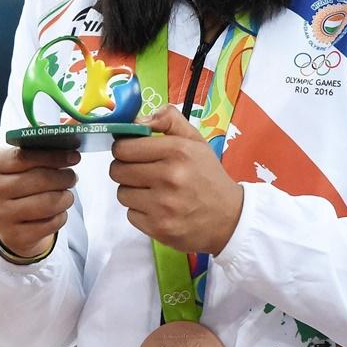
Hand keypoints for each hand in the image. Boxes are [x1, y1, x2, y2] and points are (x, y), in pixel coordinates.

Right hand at [0, 146, 79, 257]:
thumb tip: (68, 124)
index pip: (25, 156)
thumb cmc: (21, 179)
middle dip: (64, 176)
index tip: (75, 155)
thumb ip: (41, 139)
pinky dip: (61, 216)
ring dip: (66, 197)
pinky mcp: (13, 236)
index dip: (54, 155)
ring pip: (48, 202)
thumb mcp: (23, 156)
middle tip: (73, 176)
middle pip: (40, 179)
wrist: (8, 219)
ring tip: (67, 193)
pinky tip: (57, 211)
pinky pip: (51, 223)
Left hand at [109, 105, 243, 254]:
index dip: (123, 148)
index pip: (124, 147)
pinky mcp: (158, 227)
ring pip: (122, 193)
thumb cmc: (208, 175)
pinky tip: (157, 207)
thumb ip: (169, 120)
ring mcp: (163, 204)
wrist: (229, 217)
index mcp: (178, 151)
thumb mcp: (196, 141)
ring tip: (152, 190)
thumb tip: (137, 119)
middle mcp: (170, 176)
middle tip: (140, 171)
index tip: (130, 151)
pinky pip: (130, 214)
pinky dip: (140, 211)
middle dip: (124, 168)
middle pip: (117, 170)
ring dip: (132, 191)